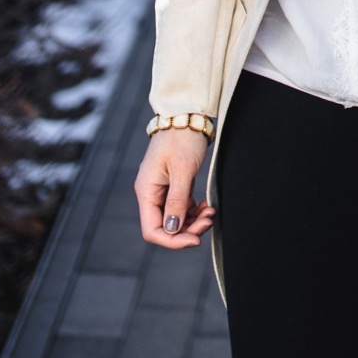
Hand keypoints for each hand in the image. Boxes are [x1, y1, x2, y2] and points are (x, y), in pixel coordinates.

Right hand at [135, 127, 214, 249]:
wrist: (187, 117)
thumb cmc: (182, 139)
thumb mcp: (182, 170)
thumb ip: (177, 201)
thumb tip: (172, 229)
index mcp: (146, 191)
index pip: (152, 230)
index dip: (173, 240)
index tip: (195, 239)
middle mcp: (152, 194)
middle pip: (166, 227)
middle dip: (188, 230)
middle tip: (209, 220)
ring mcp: (162, 191)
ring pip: (176, 220)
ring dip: (194, 222)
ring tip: (211, 212)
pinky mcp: (174, 187)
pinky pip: (182, 209)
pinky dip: (195, 212)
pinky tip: (207, 206)